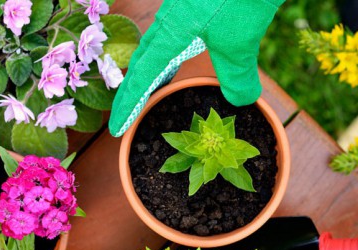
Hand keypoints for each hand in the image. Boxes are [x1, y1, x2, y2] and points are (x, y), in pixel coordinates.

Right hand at [108, 0, 283, 136]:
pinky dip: (171, 51)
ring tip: (152, 88)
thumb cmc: (239, 1)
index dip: (129, 105)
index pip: (142, 77)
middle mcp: (169, 21)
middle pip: (142, 59)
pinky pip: (174, 33)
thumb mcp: (240, 45)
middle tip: (127, 111)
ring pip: (157, 44)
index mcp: (170, 34)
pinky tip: (184, 52)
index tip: (116, 129)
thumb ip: (237, 77)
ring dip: (152, 68)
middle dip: (134, 88)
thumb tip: (241, 102)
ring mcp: (181, 10)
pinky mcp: (196, 4)